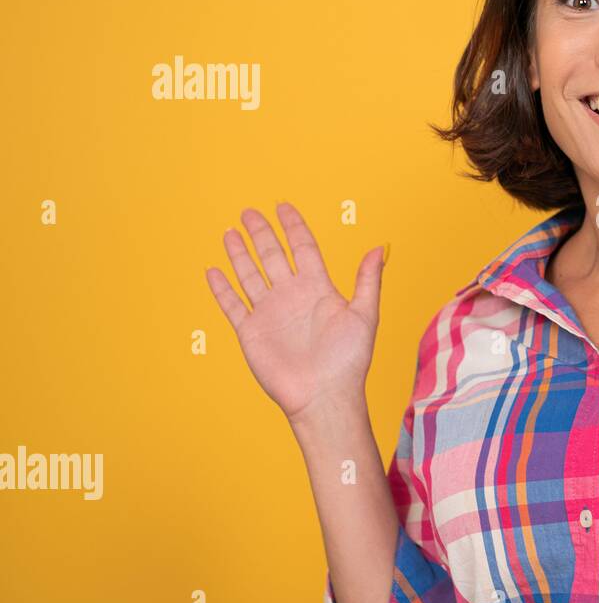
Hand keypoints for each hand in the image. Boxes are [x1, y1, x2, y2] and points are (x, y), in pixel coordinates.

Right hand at [204, 202, 386, 427]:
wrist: (324, 396)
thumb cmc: (349, 360)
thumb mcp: (365, 315)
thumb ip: (368, 280)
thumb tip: (379, 247)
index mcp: (318, 288)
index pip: (303, 248)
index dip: (293, 227)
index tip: (283, 206)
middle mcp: (291, 296)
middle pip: (272, 255)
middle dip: (262, 233)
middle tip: (250, 211)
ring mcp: (270, 312)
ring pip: (250, 275)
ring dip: (240, 254)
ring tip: (231, 231)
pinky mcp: (251, 331)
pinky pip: (232, 304)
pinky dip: (222, 288)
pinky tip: (214, 270)